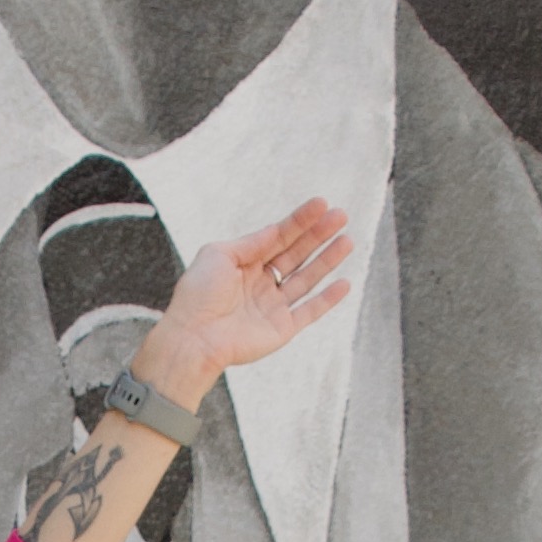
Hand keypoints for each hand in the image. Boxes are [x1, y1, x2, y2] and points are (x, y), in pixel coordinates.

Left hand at [135, 198, 355, 400]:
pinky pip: (310, 311)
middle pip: (296, 254)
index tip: (321, 204)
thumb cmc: (198, 295)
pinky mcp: (282, 329)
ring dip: (328, 260)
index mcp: (244, 263)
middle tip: (341, 215)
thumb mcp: (219, 254)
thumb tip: (276, 230)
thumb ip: (252, 241)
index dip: (300, 221)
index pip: (278, 237)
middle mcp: (260, 283)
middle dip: (318, 235)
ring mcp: (272, 306)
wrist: (194, 337)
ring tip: (347, 240)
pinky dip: (328, 299)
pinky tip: (344, 282)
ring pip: (307, 279)